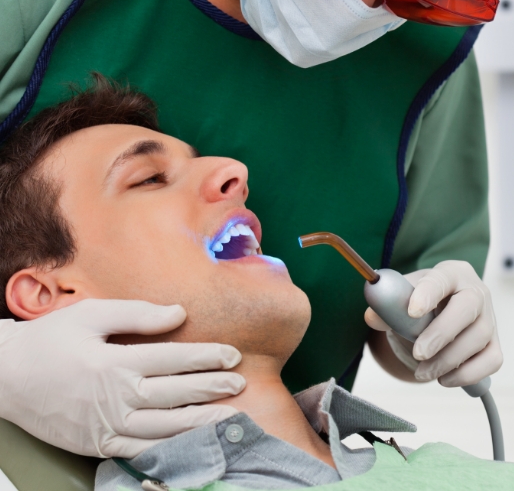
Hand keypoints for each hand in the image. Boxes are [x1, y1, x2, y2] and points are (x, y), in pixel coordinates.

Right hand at [0, 299, 244, 456]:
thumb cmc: (50, 339)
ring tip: (228, 418)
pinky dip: (168, 449)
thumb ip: (137, 314)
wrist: (8, 377)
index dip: (206, 357)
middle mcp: (116, 398)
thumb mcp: (91, 314)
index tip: (232, 354)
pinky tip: (188, 443)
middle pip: (175, 394)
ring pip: (164, 428)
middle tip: (240, 384)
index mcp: (116, 362)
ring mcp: (107, 427)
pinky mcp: (97, 445)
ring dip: (199, 422)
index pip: (173, 359)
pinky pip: (140, 451)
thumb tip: (179, 313)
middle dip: (211, 388)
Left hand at [365, 261, 502, 386]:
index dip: (428, 294)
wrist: (442, 310)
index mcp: (452, 272)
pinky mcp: (495, 343)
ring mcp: (490, 317)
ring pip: (478, 339)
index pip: (442, 278)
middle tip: (419, 354)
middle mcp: (476, 291)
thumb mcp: (404, 296)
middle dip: (441, 334)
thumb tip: (371, 317)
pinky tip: (444, 378)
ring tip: (422, 372)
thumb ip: (388, 306)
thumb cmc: (422, 300)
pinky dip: (468, 374)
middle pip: (467, 309)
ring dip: (448, 360)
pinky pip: (491, 361)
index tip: (412, 312)